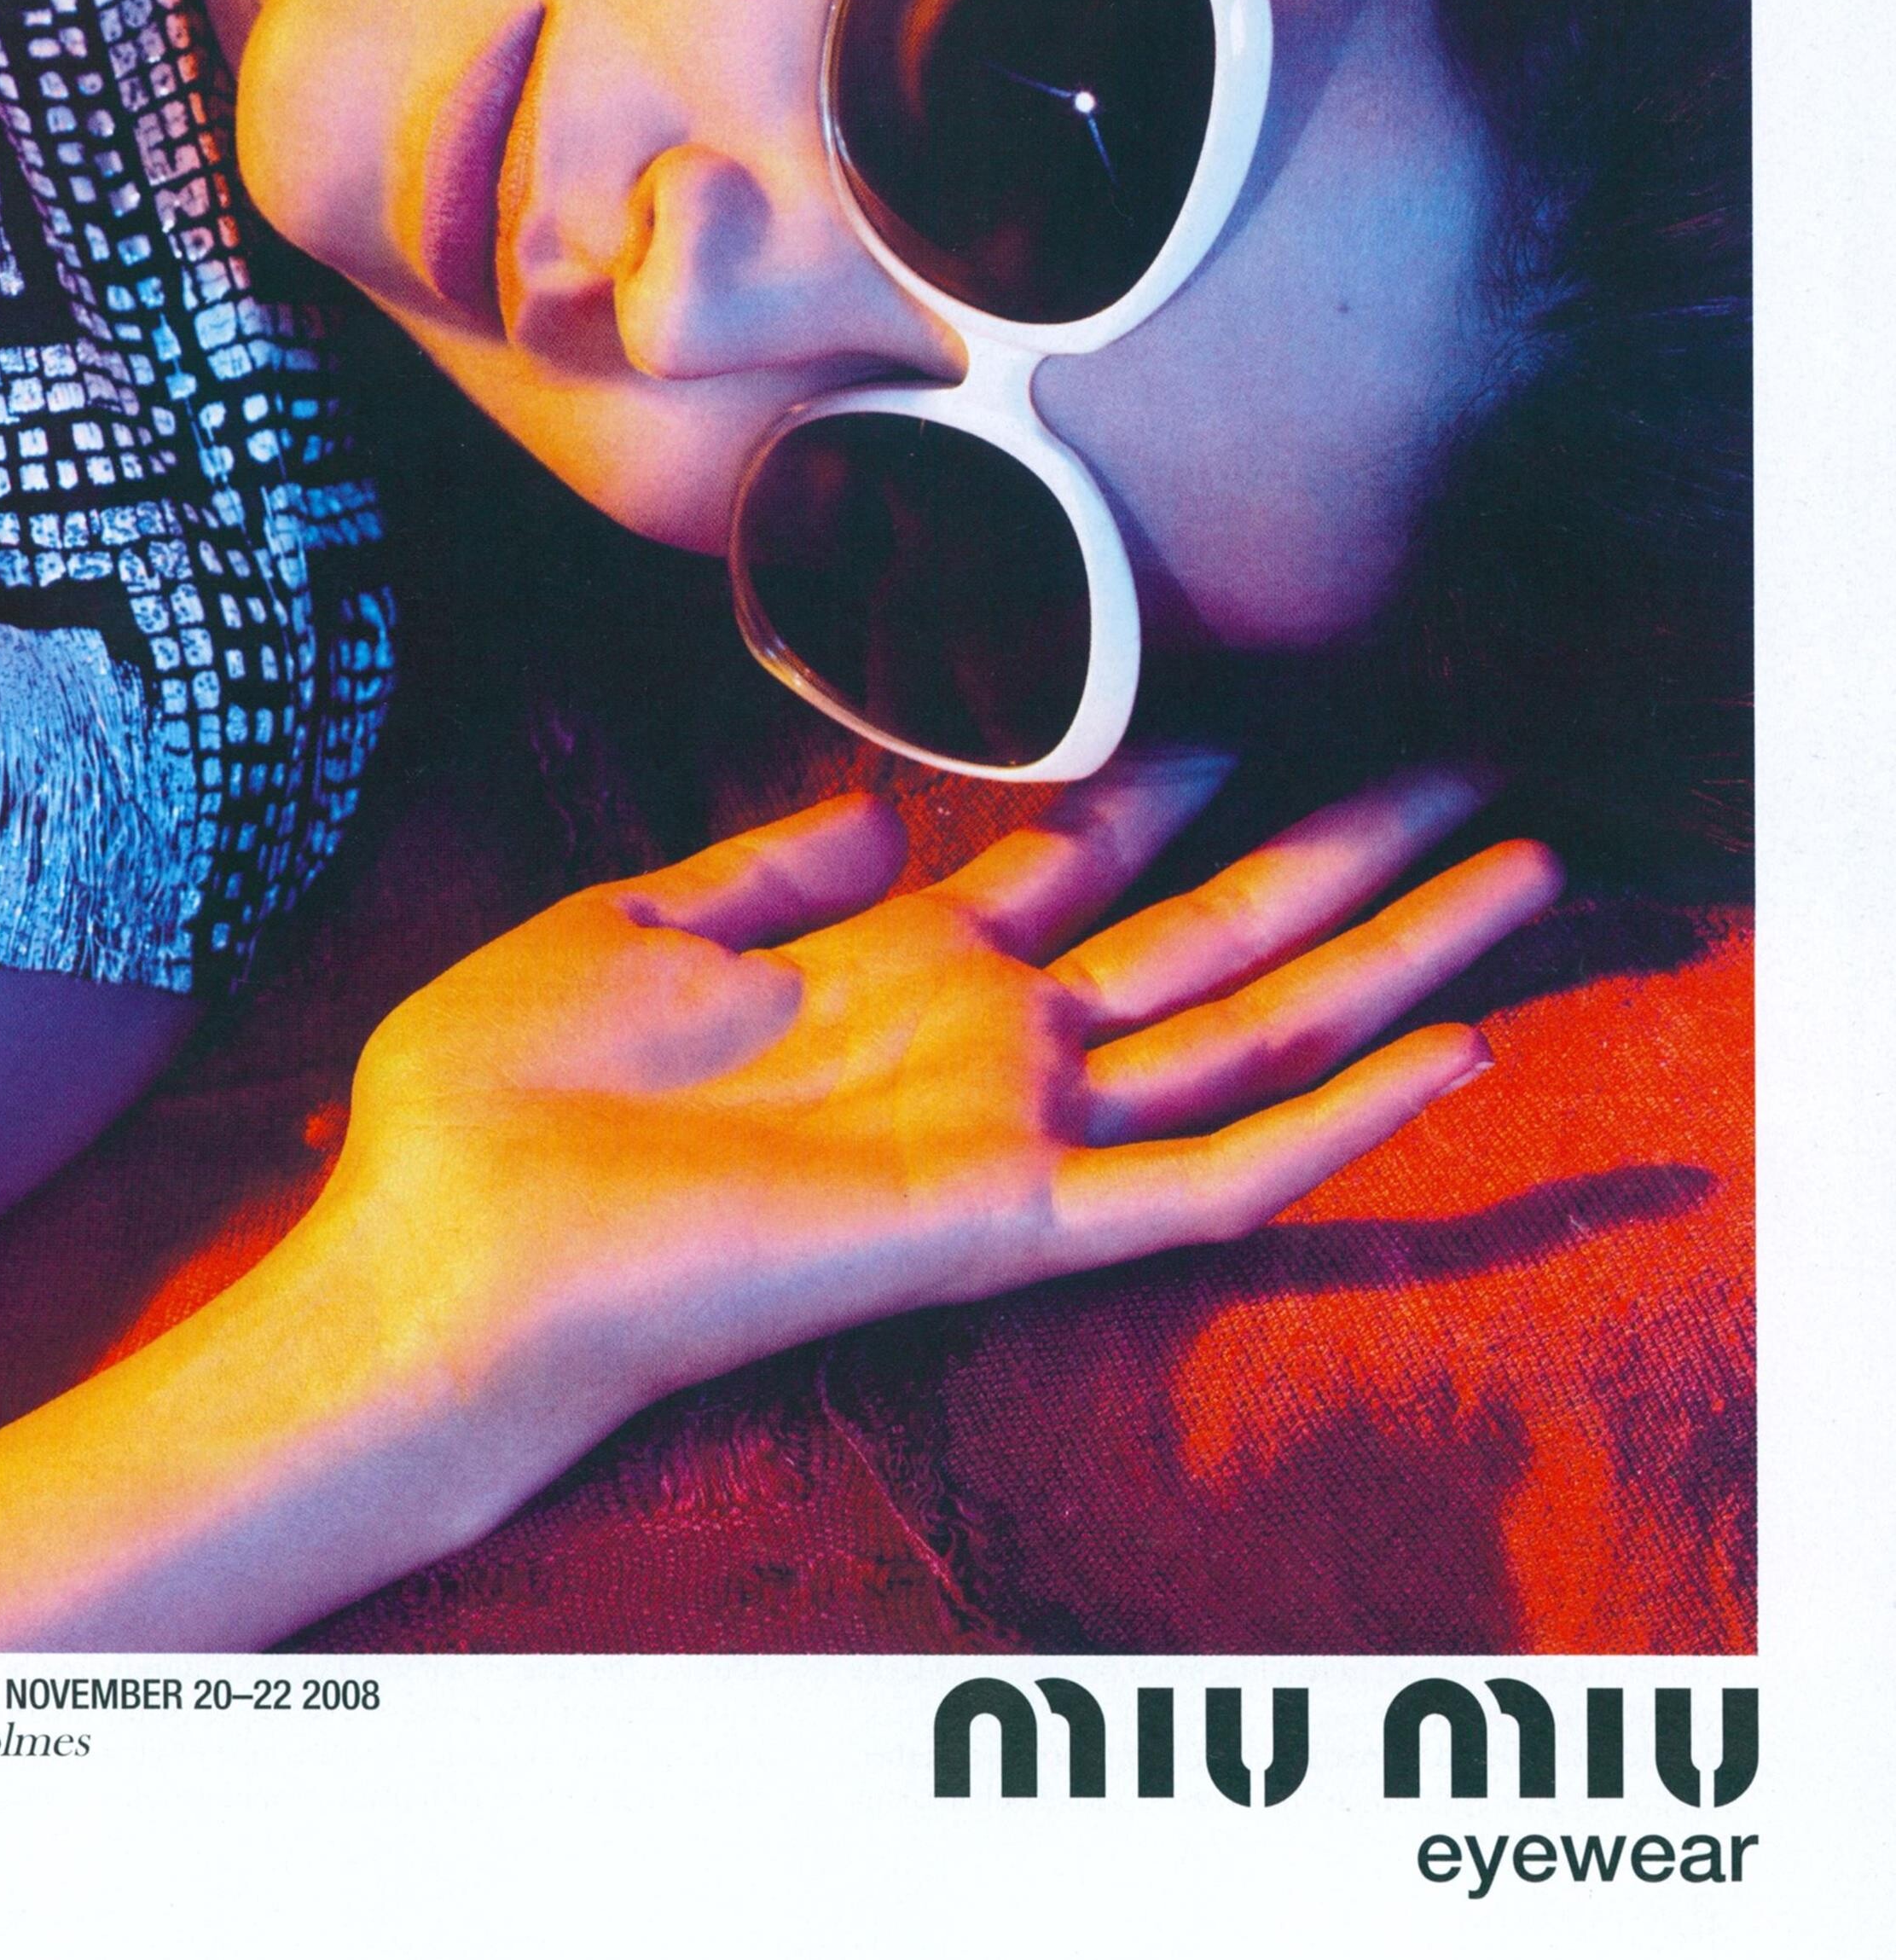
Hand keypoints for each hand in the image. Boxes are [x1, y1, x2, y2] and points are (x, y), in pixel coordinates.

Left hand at [326, 763, 1561, 1452]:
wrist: (437, 1251)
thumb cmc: (498, 1098)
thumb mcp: (632, 926)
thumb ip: (769, 872)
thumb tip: (881, 807)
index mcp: (892, 974)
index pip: (1080, 870)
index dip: (1172, 787)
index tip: (1259, 707)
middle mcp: (980, 1048)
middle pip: (1207, 940)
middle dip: (1344, 853)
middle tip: (1469, 767)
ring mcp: (1005, 1135)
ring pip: (1247, 1036)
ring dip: (1393, 960)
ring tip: (1522, 872)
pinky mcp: (1003, 1221)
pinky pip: (1205, 1180)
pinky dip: (1337, 1127)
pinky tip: (1453, 1056)